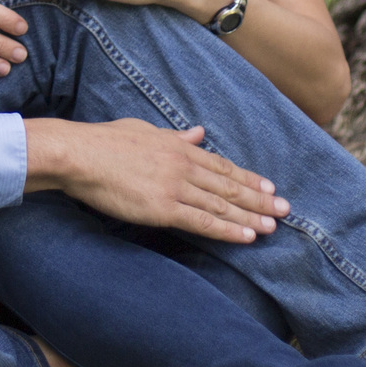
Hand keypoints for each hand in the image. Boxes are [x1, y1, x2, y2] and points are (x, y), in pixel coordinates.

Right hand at [24, 119, 288, 243]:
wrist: (80, 155)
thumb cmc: (105, 142)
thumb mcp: (145, 131)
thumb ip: (174, 136)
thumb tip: (197, 132)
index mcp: (179, 148)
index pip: (222, 166)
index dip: (248, 178)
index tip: (269, 187)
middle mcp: (184, 166)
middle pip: (229, 186)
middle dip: (259, 198)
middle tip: (285, 209)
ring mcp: (175, 187)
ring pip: (222, 204)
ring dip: (250, 216)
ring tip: (273, 226)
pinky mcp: (163, 208)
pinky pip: (202, 221)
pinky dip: (227, 229)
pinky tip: (246, 236)